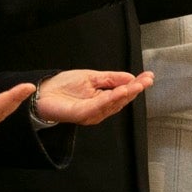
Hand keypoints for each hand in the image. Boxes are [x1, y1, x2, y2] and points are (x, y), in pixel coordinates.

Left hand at [34, 69, 154, 125]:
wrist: (43, 91)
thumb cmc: (63, 85)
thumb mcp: (92, 77)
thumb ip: (111, 79)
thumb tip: (131, 78)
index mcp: (102, 100)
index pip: (123, 93)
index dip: (136, 85)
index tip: (148, 76)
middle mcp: (99, 109)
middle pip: (121, 100)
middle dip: (135, 90)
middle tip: (146, 81)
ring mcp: (91, 114)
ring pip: (112, 104)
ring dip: (126, 94)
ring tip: (137, 85)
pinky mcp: (81, 115)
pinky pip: (98, 107)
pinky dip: (110, 99)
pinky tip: (119, 91)